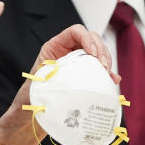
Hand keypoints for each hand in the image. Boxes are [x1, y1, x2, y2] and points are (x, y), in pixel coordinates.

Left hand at [0, 24, 115, 144]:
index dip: (87, 38)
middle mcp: (67, 51)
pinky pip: (99, 69)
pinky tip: (112, 80)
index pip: (75, 32)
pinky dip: (108, 74)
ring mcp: (77, 62)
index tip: (93, 54)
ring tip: (107, 74)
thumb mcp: (43, 81)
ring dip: (106, 61)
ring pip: (98, 53)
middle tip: (104, 67)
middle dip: (101, 51)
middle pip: (91, 40)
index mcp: (54, 47)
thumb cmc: (33, 95)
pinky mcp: (83, 74)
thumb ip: (58, 76)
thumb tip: (74, 80)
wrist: (32, 112)